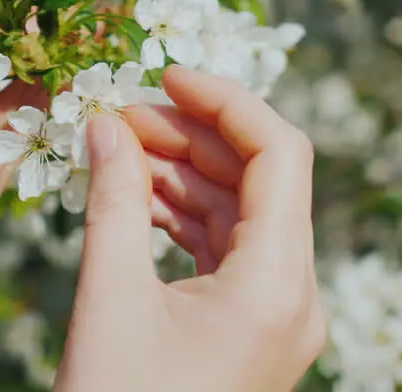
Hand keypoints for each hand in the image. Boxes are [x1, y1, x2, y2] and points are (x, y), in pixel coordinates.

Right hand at [54, 66, 326, 391]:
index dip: (227, 101)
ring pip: (246, 213)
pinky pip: (233, 249)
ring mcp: (282, 315)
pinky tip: (138, 194)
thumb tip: (104, 122)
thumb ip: (113, 200)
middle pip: (264, 179)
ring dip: (188, 173)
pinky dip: (189, 216)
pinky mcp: (257, 328)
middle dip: (195, 136)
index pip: (281, 155)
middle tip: (121, 112)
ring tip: (118, 145)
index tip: (166, 73)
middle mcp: (297, 296)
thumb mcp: (108, 299)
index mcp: (278, 287)